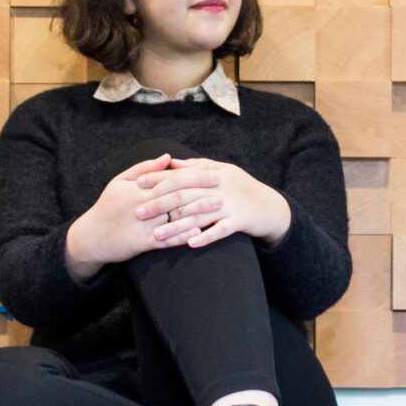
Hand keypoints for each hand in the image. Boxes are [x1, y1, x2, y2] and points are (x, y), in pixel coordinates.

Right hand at [69, 154, 218, 274]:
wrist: (90, 237)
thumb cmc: (107, 206)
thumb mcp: (120, 181)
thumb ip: (144, 169)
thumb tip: (167, 157)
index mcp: (141, 188)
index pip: (173, 178)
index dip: (195, 175)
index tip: (214, 173)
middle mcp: (144, 205)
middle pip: (178, 195)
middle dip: (202, 191)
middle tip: (223, 188)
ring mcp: (144, 225)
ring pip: (175, 217)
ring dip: (198, 212)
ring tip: (218, 209)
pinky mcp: (142, 243)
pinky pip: (166, 239)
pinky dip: (183, 235)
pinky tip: (199, 232)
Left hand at [134, 155, 291, 250]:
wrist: (268, 205)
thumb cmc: (240, 186)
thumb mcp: (221, 170)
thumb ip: (196, 166)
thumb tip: (171, 162)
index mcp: (210, 175)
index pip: (179, 176)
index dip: (158, 179)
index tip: (138, 184)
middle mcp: (217, 189)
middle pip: (184, 197)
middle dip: (160, 204)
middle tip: (139, 213)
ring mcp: (228, 206)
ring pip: (197, 216)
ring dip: (176, 227)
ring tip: (157, 235)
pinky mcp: (238, 221)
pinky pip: (220, 230)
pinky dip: (205, 237)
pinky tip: (190, 244)